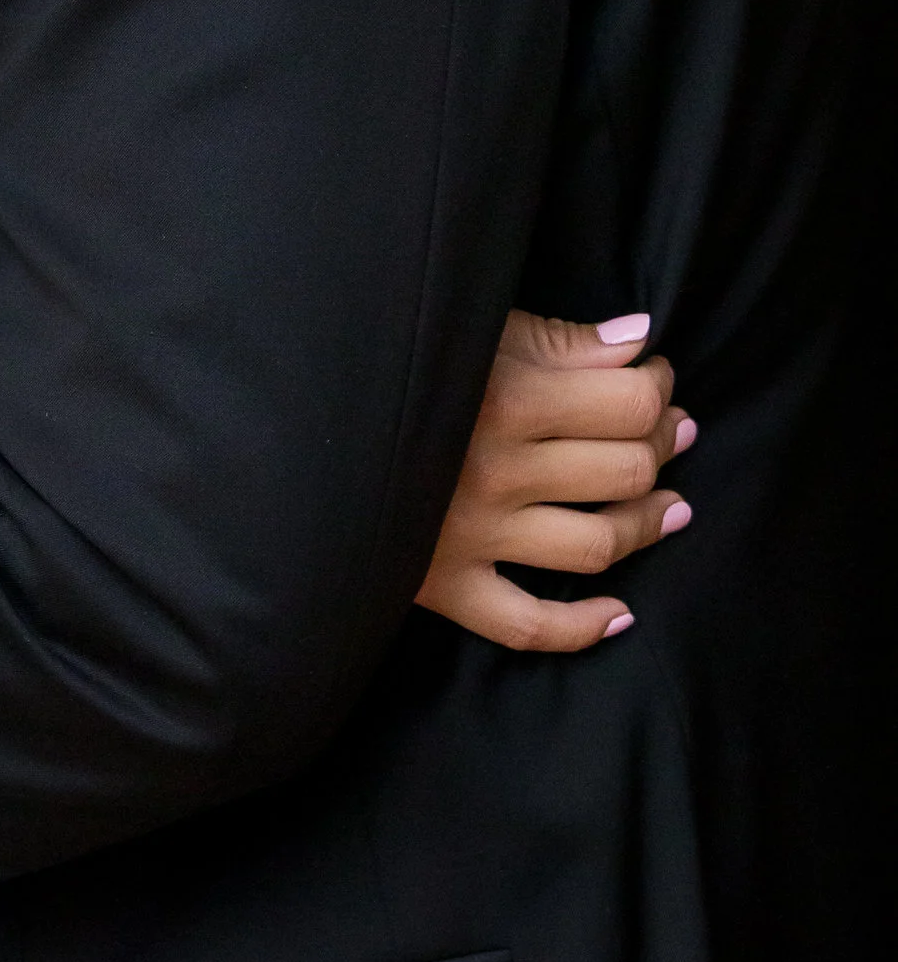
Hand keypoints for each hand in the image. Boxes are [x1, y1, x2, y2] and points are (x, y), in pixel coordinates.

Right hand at [418, 309, 690, 653]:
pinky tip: (620, 613)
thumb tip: (639, 342)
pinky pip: (531, 626)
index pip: (628, 401)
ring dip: (648, 525)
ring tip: (669, 508)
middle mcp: (495, 472)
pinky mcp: (448, 587)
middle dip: (661, 448)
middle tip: (667, 434)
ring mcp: (472, 537)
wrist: (292, 437)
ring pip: (598, 543)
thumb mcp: (472, 335)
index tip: (655, 379)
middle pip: (625, 470)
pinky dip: (586, 626)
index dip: (658, 389)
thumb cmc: (393, 370)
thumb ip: (557, 340)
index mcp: (502, 398)